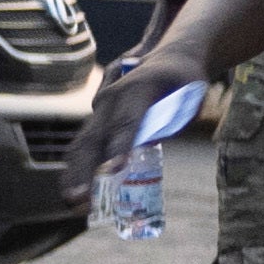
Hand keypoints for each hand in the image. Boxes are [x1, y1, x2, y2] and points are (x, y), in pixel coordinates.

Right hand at [65, 50, 197, 205]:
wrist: (167, 60)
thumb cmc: (184, 80)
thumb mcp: (192, 92)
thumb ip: (177, 116)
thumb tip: (153, 141)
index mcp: (137, 89)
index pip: (127, 122)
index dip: (120, 146)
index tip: (114, 169)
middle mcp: (110, 99)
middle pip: (96, 137)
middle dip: (85, 169)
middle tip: (79, 198)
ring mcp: (99, 110)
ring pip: (82, 144)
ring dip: (75, 174)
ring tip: (72, 203)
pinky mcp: (97, 122)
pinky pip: (83, 147)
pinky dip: (76, 170)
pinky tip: (72, 195)